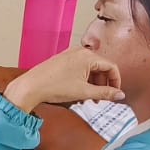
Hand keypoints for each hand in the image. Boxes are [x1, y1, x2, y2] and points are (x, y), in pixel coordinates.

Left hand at [4, 49, 122, 113]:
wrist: (30, 87)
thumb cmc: (54, 87)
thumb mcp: (84, 92)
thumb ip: (105, 93)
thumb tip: (120, 95)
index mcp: (88, 56)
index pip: (111, 66)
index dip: (116, 81)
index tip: (115, 93)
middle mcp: (79, 51)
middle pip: (100, 67)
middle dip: (102, 84)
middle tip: (100, 99)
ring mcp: (69, 54)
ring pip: (89, 68)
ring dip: (92, 83)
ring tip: (89, 98)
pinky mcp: (61, 60)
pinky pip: (78, 68)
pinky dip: (82, 79)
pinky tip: (78, 92)